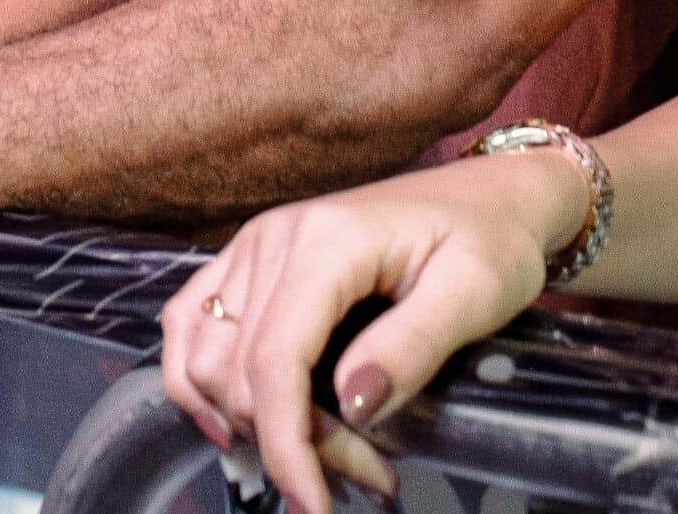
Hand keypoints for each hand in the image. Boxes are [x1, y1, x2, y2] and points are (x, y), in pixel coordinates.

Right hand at [157, 155, 581, 513]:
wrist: (484, 196)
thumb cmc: (490, 242)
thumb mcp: (476, 294)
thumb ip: (412, 346)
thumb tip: (353, 406)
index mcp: (326, 243)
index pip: (275, 359)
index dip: (286, 443)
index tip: (314, 507)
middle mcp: (269, 239)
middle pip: (241, 370)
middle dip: (292, 442)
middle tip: (368, 477)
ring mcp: (249, 247)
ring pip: (203, 356)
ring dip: (246, 421)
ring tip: (319, 456)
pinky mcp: (244, 260)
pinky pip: (187, 326)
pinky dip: (198, 382)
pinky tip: (235, 424)